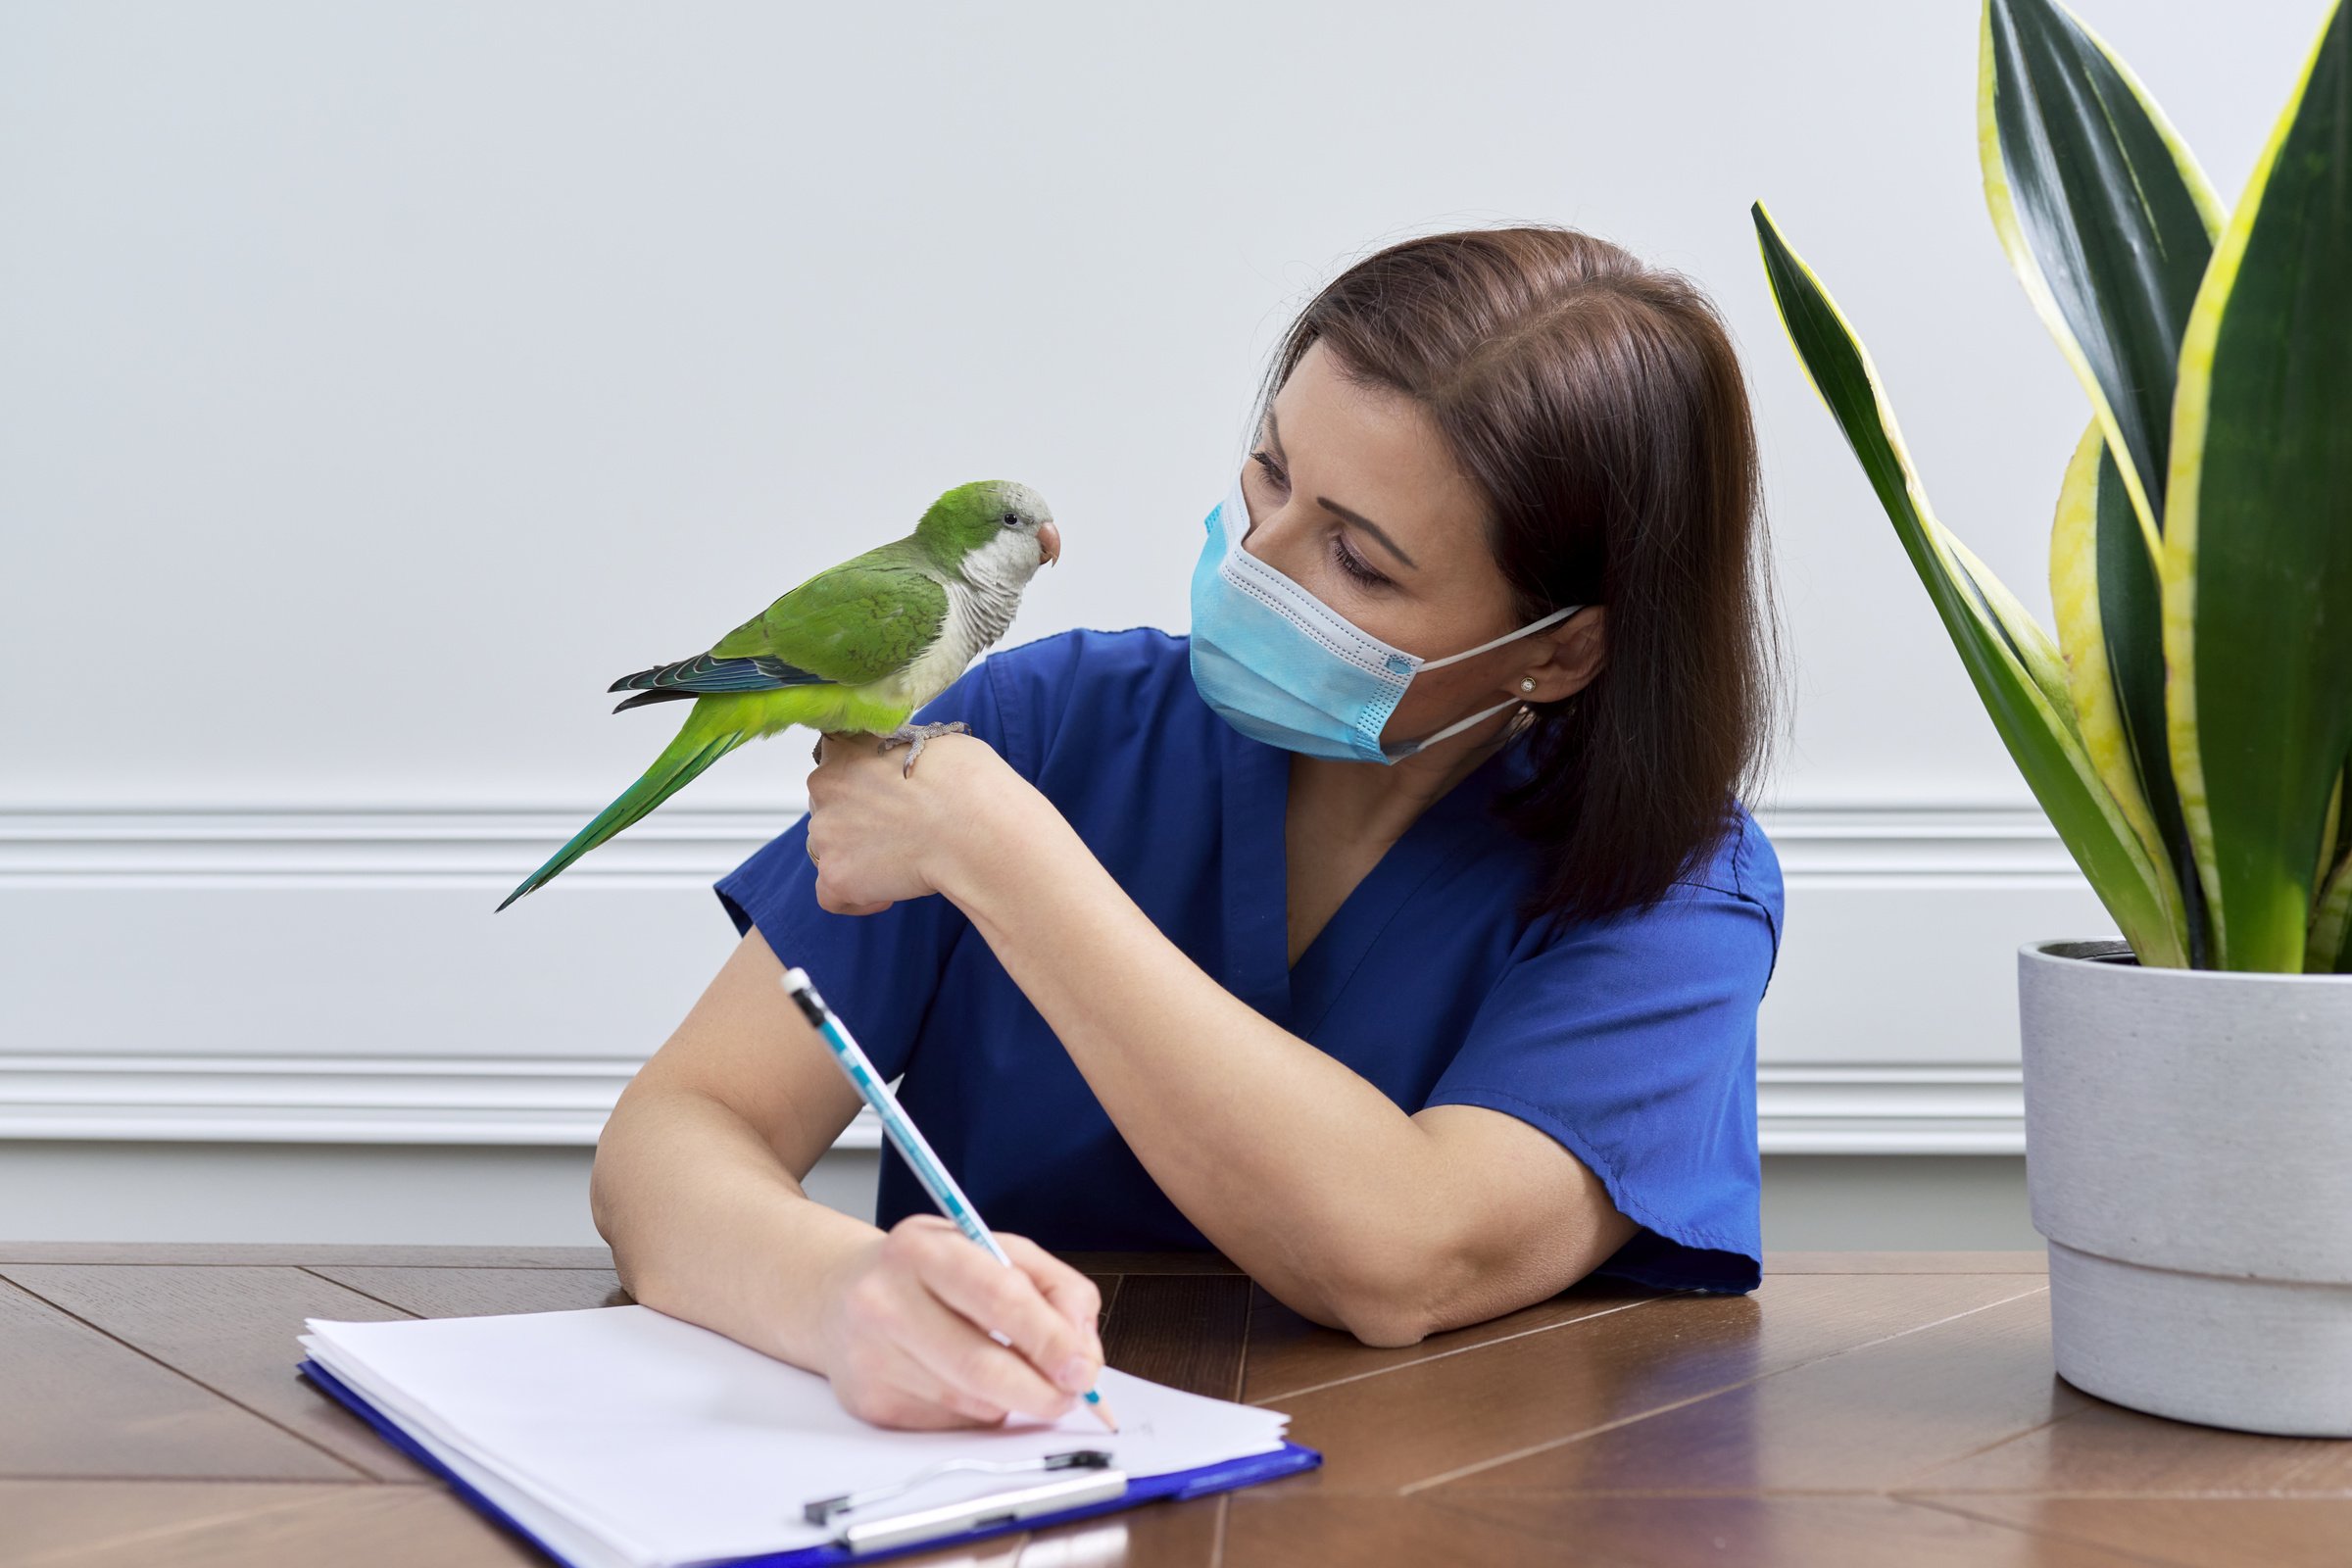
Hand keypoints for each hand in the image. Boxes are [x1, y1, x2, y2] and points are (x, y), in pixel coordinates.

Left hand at [804, 728, 1022, 915]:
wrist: (972, 829)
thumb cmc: (965, 784)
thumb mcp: (935, 743)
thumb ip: (902, 754)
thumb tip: (911, 767)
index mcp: (847, 749)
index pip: (837, 765)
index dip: (863, 783)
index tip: (885, 794)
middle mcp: (825, 787)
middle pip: (829, 808)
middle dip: (857, 821)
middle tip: (898, 831)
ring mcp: (826, 834)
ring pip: (828, 849)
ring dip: (857, 856)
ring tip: (899, 863)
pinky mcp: (836, 876)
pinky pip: (832, 895)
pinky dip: (857, 898)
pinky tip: (887, 894)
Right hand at [811, 1215, 1106, 1429]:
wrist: (839, 1294)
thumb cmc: (932, 1271)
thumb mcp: (994, 1249)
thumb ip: (1054, 1287)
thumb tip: (1082, 1351)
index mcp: (922, 1248)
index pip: (998, 1296)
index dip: (1049, 1338)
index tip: (1082, 1365)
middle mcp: (886, 1300)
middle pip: (981, 1365)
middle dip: (1041, 1389)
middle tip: (1070, 1394)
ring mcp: (871, 1356)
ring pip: (971, 1401)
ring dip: (1010, 1398)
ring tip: (1010, 1372)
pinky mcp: (870, 1402)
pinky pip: (950, 1422)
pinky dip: (977, 1409)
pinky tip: (962, 1380)